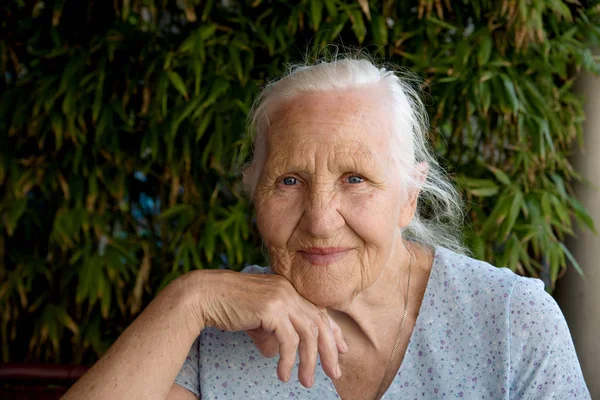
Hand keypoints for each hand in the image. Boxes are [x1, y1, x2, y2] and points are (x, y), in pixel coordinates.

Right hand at [198, 270, 347, 387]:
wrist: (204, 295)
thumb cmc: (227, 306)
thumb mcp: (256, 317)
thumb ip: (271, 331)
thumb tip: (277, 353)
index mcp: (288, 289)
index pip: (318, 311)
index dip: (333, 331)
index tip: (341, 350)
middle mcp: (288, 291)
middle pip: (319, 323)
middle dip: (330, 350)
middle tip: (335, 372)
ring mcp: (282, 297)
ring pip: (308, 334)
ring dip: (309, 361)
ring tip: (306, 382)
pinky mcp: (272, 309)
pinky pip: (289, 340)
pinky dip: (289, 360)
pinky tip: (283, 374)